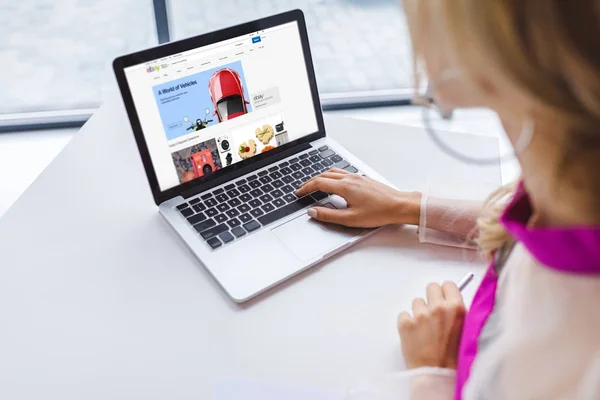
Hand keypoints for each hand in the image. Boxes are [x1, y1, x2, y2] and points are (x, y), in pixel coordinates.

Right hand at [295, 169, 421, 227]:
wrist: (399, 205)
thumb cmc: (379, 212)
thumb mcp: (350, 219)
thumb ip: (329, 215)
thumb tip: (313, 211)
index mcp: (345, 187)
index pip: (319, 183)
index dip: (306, 188)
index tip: (299, 192)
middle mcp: (350, 178)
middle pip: (324, 175)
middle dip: (311, 181)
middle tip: (303, 189)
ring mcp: (357, 177)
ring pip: (333, 172)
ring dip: (321, 176)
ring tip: (315, 184)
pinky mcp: (363, 178)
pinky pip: (342, 173)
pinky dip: (332, 176)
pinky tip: (334, 183)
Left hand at [397, 282, 465, 369]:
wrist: (438, 375)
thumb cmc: (454, 357)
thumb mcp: (466, 330)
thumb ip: (458, 312)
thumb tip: (451, 298)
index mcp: (456, 308)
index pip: (448, 284)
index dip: (446, 293)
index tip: (444, 300)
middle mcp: (438, 308)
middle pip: (431, 287)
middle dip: (432, 298)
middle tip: (433, 313)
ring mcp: (420, 315)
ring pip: (417, 301)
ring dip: (420, 312)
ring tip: (425, 329)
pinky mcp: (405, 323)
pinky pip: (404, 314)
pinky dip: (407, 323)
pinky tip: (415, 334)